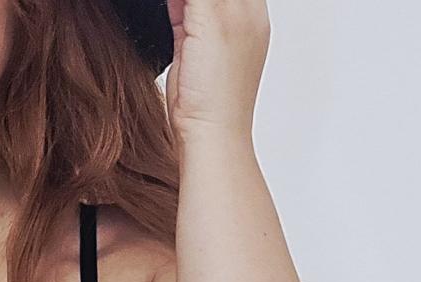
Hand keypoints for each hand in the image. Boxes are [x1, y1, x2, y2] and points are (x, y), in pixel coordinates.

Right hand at [163, 0, 269, 135]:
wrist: (206, 130)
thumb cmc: (220, 89)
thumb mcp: (214, 21)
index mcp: (250, 8)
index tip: (194, 0)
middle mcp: (236, 16)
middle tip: (186, 4)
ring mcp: (212, 30)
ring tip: (181, 6)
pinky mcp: (190, 42)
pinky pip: (182, 9)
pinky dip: (174, 1)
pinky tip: (170, 4)